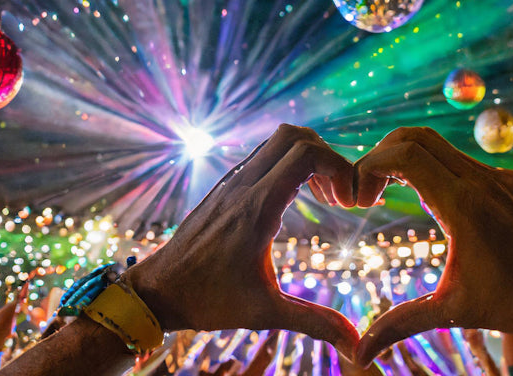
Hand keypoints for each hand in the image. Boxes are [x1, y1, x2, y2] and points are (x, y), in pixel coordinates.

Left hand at [122, 124, 358, 355]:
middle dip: (329, 157)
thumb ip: (314, 323)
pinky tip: (298, 199)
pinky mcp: (227, 186)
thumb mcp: (265, 313)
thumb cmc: (208, 300)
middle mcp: (242, 186)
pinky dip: (291, 164)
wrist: (157, 291)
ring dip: (310, 158)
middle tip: (341, 196)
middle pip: (295, 136)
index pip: (305, 155)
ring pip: (279, 140)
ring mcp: (232, 182)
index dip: (339, 168)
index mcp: (255, 209)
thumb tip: (356, 345)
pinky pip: (265, 155)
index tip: (350, 202)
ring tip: (325, 197)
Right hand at [351, 127, 512, 365]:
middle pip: (416, 137)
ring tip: (389, 193)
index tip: (358, 197)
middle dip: (381, 154)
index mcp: (464, 205)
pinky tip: (428, 201)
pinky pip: (463, 161)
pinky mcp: (512, 183)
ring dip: (407, 160)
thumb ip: (401, 324)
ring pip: (440, 146)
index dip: (370, 165)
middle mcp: (482, 181)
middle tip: (366, 189)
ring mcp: (500, 177)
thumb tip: (360, 354)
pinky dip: (435, 169)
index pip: (404, 156)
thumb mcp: (454, 311)